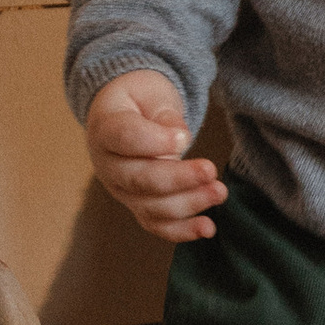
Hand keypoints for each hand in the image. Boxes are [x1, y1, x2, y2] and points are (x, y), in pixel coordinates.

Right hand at [85, 67, 226, 243]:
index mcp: (105, 129)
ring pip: (150, 206)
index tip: (184, 138)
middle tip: (210, 171)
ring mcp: (121, 190)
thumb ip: (164, 113)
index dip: (154, 141)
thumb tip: (179, 138)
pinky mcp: (137, 206)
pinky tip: (207, 228)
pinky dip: (181, 231)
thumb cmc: (139, 101)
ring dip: (188, 204)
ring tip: (218, 192)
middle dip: (178, 179)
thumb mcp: (151, 94)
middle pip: (139, 179)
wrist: (124, 115)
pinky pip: (156, 225)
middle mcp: (107, 165)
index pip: (124, 138)